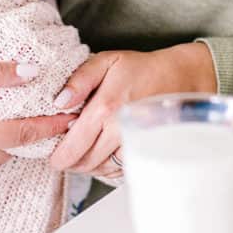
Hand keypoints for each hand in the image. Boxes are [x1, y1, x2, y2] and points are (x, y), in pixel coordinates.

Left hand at [49, 42, 216, 172]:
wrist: (178, 77)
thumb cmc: (141, 68)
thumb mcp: (106, 61)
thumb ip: (80, 79)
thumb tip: (59, 102)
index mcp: (104, 109)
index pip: (71, 149)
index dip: (58, 157)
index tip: (54, 153)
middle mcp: (119, 131)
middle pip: (84, 164)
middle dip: (71, 161)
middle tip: (67, 150)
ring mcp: (134, 144)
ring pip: (101, 171)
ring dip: (89, 166)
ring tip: (85, 150)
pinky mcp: (145, 151)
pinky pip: (120, 171)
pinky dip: (108, 168)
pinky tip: (105, 153)